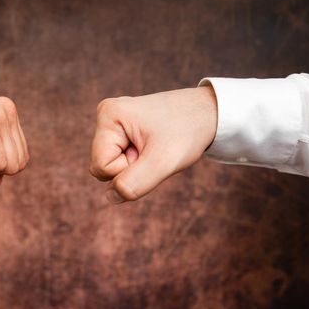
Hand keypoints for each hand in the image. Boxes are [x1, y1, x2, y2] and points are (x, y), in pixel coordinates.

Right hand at [89, 86, 216, 202]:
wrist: (207, 112)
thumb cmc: (188, 131)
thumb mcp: (163, 162)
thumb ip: (134, 183)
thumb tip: (111, 196)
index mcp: (108, 115)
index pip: (101, 168)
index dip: (127, 170)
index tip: (151, 151)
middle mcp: (105, 115)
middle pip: (101, 167)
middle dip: (130, 168)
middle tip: (155, 150)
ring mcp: (112, 121)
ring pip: (110, 164)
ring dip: (134, 165)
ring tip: (155, 147)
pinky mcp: (121, 127)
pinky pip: (118, 158)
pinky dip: (137, 159)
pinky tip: (152, 145)